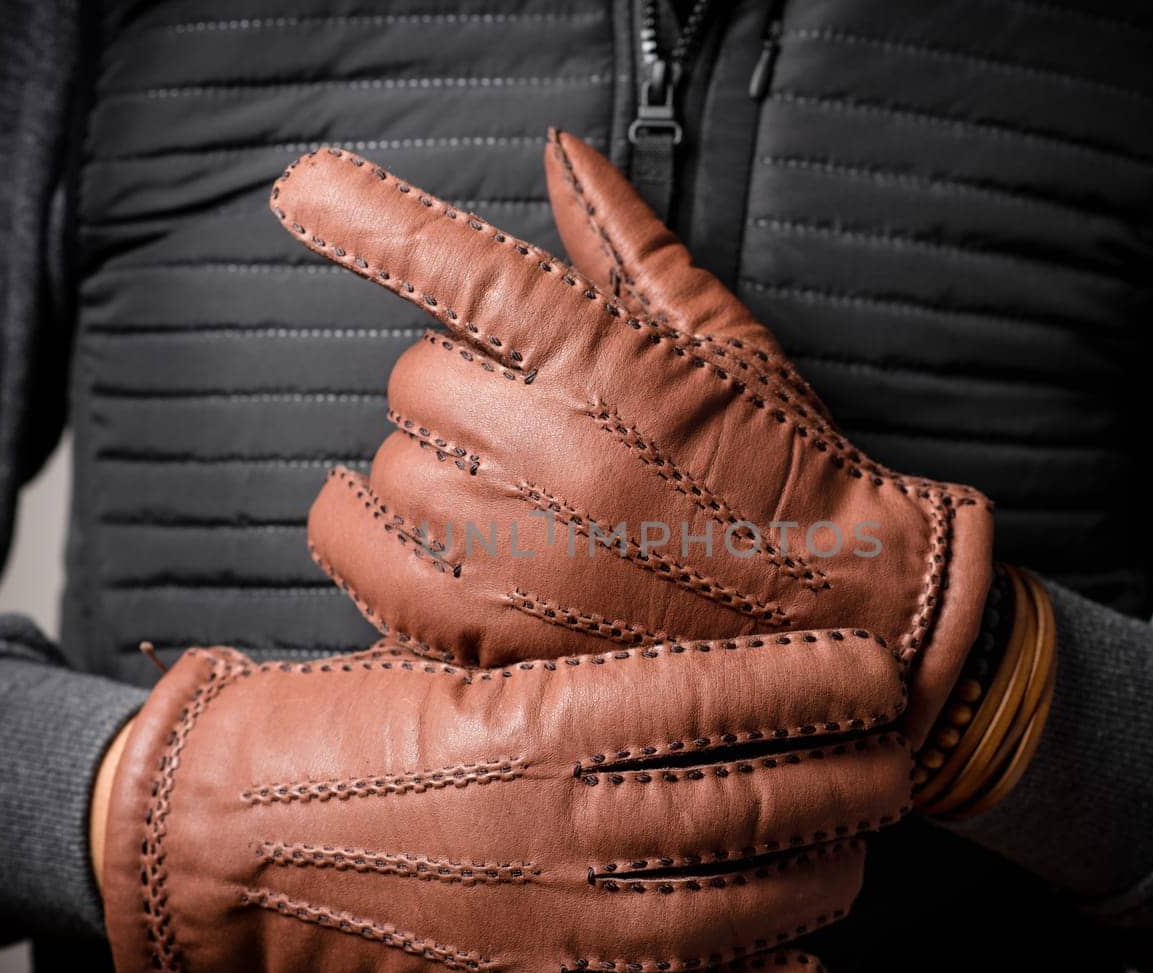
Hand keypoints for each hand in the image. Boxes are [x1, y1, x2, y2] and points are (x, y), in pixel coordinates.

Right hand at [96, 634, 913, 972]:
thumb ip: (590, 676)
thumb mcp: (461, 667)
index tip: (879, 672)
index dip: (820, 685)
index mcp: (535, 722)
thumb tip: (730, 677)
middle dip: (853, 781)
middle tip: (897, 758)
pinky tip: (804, 967)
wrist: (227, 844)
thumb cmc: (347, 731)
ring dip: (823, 882)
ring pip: (737, 915)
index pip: (722, 699)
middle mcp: (554, 831)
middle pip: (752, 809)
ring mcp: (546, 934)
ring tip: (856, 848)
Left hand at [271, 135, 993, 743]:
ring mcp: (520, 554)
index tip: (305, 188)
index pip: (465, 269)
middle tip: (518, 417)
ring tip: (498, 490)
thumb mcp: (728, 346)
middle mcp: (557, 455)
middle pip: (416, 379)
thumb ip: (630, 247)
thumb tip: (559, 155)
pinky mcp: (497, 638)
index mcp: (613, 367)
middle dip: (457, 386)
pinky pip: (368, 565)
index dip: (372, 217)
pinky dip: (373, 540)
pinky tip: (422, 538)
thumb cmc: (789, 474)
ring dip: (427, 467)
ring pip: (388, 473)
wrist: (847, 622)